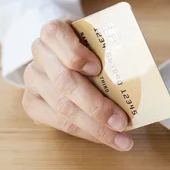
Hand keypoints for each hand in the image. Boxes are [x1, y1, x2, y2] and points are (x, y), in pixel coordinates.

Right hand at [23, 19, 132, 150]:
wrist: (63, 51)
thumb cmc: (87, 43)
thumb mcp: (97, 36)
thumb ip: (108, 47)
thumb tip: (137, 71)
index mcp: (53, 31)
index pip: (56, 36)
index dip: (75, 53)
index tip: (97, 68)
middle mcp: (39, 54)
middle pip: (64, 81)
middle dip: (95, 105)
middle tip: (121, 121)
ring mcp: (33, 80)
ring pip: (63, 108)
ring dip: (95, 127)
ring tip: (121, 137)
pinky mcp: (31, 103)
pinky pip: (58, 123)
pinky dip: (85, 133)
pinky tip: (106, 138)